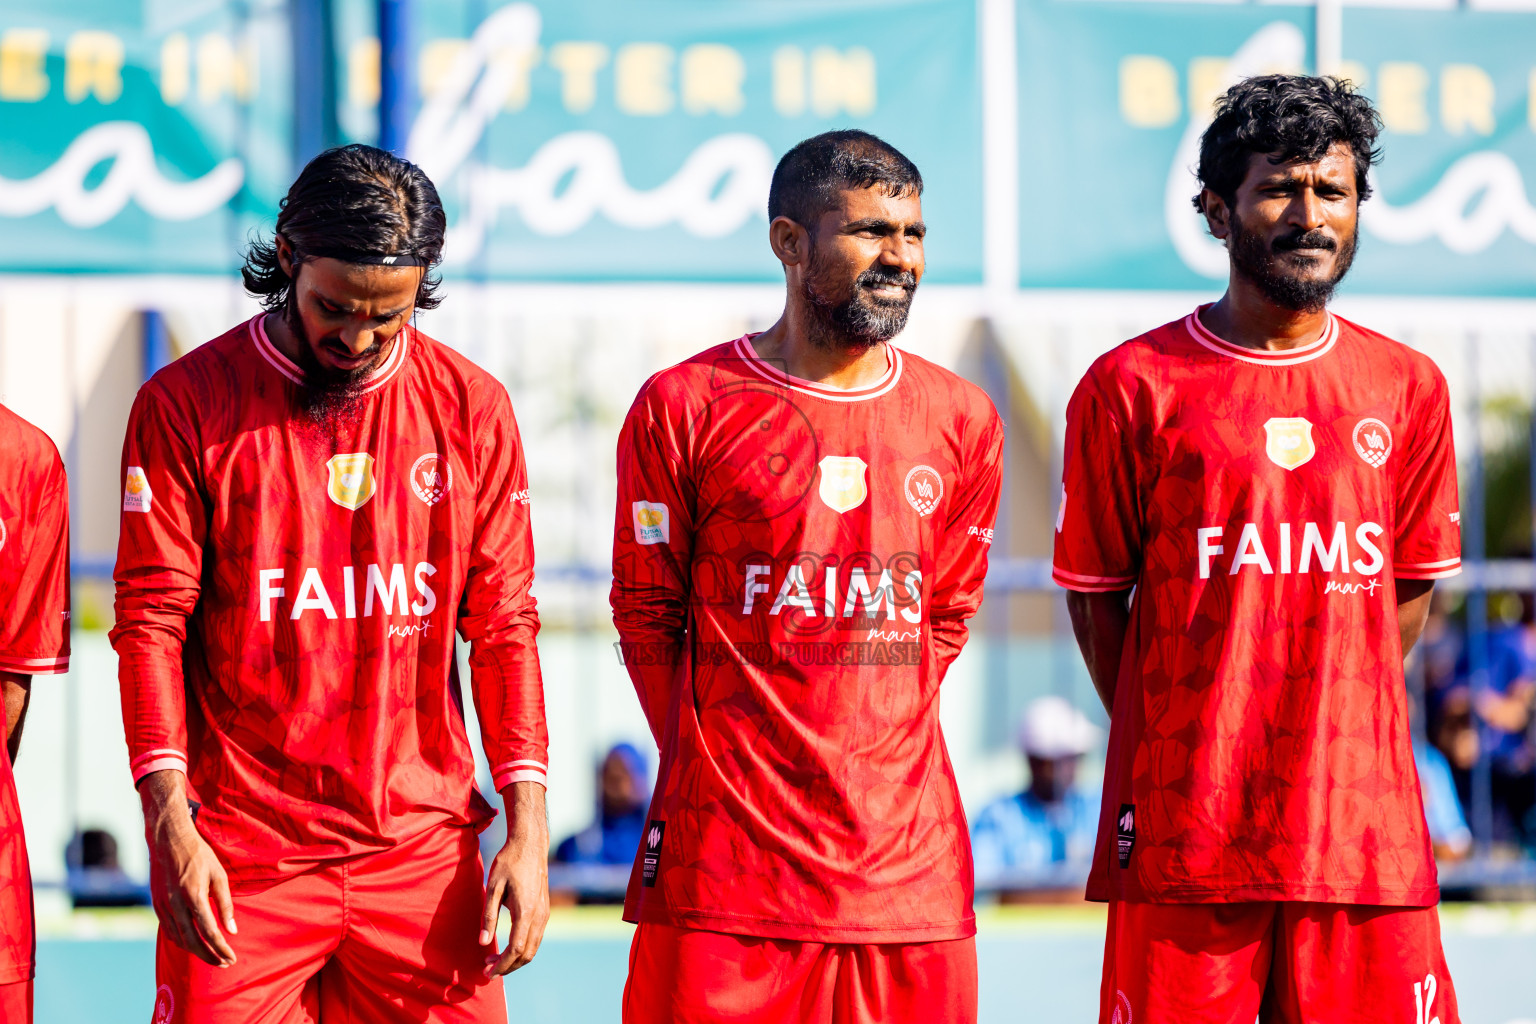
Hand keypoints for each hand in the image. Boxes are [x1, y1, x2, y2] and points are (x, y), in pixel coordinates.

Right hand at [139, 769, 236, 966]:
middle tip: (224, 963)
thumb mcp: (219, 875)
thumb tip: (232, 930)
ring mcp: (163, 906)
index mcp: (194, 896)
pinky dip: (182, 941)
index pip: (209, 931)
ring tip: (212, 956)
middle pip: (192, 942)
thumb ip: (225, 903)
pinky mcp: (156, 906)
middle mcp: (175, 904)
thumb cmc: (199, 855)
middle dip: (209, 956)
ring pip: (178, 939)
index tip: (231, 957)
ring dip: (196, 952)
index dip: (221, 948)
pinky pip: (169, 931)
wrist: (169, 840)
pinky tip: (193, 943)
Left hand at [480, 781, 549, 975]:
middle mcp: (540, 915)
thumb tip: (483, 942)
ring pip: (534, 947)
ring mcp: (545, 913)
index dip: (501, 965)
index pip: (516, 949)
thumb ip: (488, 916)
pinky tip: (507, 945)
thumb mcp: (493, 887)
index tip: (487, 972)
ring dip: (515, 959)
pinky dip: (523, 948)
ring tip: (494, 960)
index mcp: (526, 912)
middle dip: (508, 966)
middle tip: (487, 970)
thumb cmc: (508, 862)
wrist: (530, 844)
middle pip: (527, 954)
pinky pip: (536, 937)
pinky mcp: (545, 909)